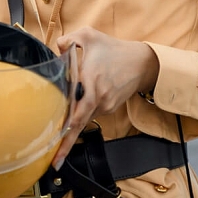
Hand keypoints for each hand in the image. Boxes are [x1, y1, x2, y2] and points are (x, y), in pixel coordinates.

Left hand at [52, 26, 158, 168]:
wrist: (143, 63)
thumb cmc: (114, 49)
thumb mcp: (89, 36)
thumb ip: (68, 39)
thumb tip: (55, 48)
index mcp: (90, 82)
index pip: (76, 112)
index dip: (66, 130)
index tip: (55, 146)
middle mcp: (98, 98)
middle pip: (78, 124)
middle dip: (66, 144)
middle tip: (54, 160)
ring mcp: (105, 105)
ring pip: (83, 118)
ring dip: (71, 125)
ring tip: (57, 138)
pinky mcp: (109, 107)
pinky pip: (91, 113)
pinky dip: (81, 114)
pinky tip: (73, 113)